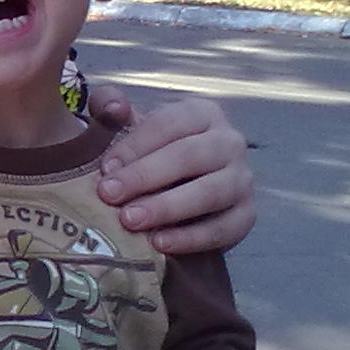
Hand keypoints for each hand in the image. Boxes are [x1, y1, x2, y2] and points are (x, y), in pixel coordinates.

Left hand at [90, 93, 254, 254]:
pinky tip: (158, 244)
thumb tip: (112, 106)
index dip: (134, 146)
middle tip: (108, 195)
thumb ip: (109, 106)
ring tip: (129, 221)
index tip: (103, 169)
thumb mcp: (127, 126)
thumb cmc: (147, 154)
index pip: (168, 124)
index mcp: (201, 114)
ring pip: (210, 192)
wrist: (174, 194)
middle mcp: (229, 142)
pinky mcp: (246, 216)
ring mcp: (242, 180)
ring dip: (167, 208)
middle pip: (189, 156)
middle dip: (144, 176)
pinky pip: (224, 228)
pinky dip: (191, 238)